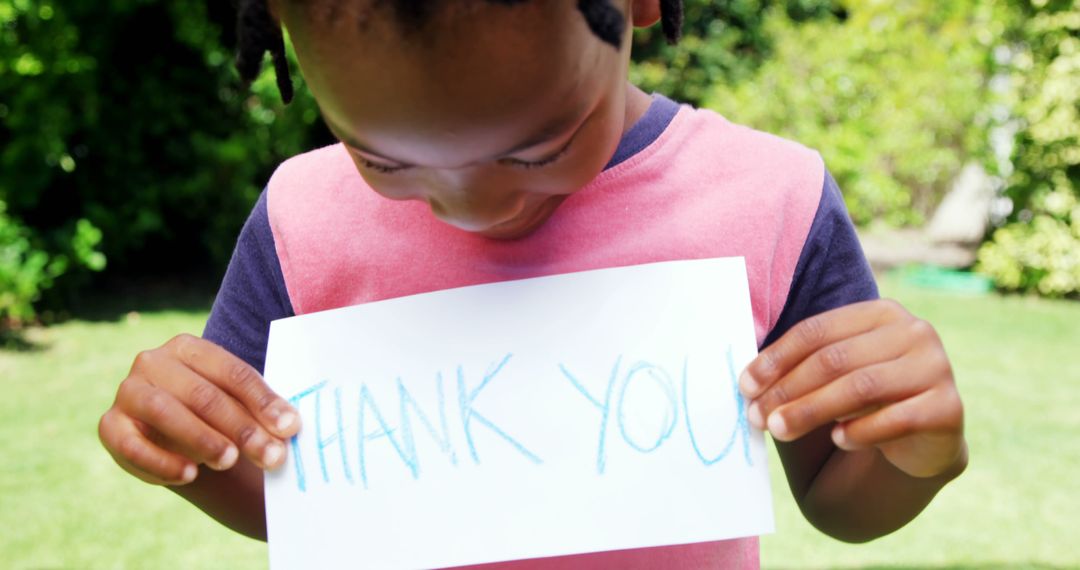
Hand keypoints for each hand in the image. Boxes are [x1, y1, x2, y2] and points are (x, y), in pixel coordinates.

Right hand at [99, 334, 299, 485]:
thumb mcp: (238, 405)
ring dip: (201, 439)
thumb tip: (289, 426)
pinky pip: (131, 445)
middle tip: (271, 456)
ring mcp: (128, 392)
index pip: (231, 372)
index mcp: (189, 348)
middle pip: (202, 394)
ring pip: (165, 412)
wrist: (172, 436)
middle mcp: (153, 362)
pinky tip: (189, 475)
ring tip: (230, 461)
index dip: (263, 401)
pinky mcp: (110, 425)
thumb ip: (260, 412)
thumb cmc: (215, 413)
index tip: (290, 427)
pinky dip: (161, 462)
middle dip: (241, 428)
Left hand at [738, 299, 964, 477]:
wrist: (925, 438)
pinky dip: (859, 431)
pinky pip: (894, 420)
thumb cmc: (868, 400)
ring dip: (810, 411)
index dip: (776, 358)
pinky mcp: (948, 407)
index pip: (817, 331)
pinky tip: (838, 440)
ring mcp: (936, 368)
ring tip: (779, 430)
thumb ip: (804, 367)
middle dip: (787, 390)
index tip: (745, 385)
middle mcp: (914, 333)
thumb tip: (748, 382)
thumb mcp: (838, 374)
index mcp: (881, 313)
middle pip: (834, 360)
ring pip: (859, 387)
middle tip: (757, 416)